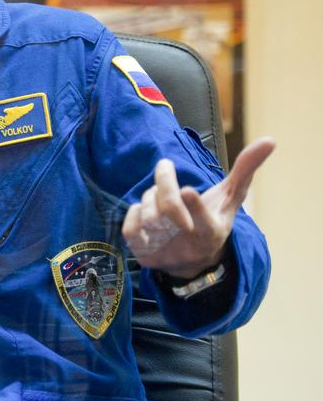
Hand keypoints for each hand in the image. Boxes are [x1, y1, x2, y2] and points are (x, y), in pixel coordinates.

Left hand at [122, 137, 274, 279]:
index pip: (204, 221)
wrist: (192, 260)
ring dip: (150, 196)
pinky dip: (134, 211)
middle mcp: (190, 244)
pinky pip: (129, 228)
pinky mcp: (144, 256)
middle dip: (163, 182)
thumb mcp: (230, 199)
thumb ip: (245, 170)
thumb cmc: (213, 219)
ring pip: (148, 214)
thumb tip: (270, 140)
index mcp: (213, 231)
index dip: (195, 207)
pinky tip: (144, 209)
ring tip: (159, 194)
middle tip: (165, 165)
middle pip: (169, 209)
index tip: (187, 190)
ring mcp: (166, 252)